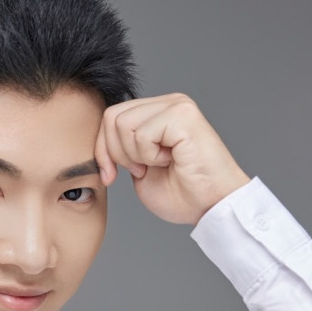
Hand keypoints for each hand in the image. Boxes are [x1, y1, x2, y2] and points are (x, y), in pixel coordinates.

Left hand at [95, 93, 250, 224]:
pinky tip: (171, 161)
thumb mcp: (139, 170)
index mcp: (157, 113)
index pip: (111, 117)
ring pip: (123, 124)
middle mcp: (168, 103)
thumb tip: (100, 142)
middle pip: (112, 117)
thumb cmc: (183, 194)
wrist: (211, 207)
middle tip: (140, 171)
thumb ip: (122, 151)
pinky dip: (149, 156)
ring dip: (135, 155)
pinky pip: (142, 134)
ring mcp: (177, 106)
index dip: (102, 149)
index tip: (111, 176)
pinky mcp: (183, 116)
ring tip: (159, 164)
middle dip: (115, 153)